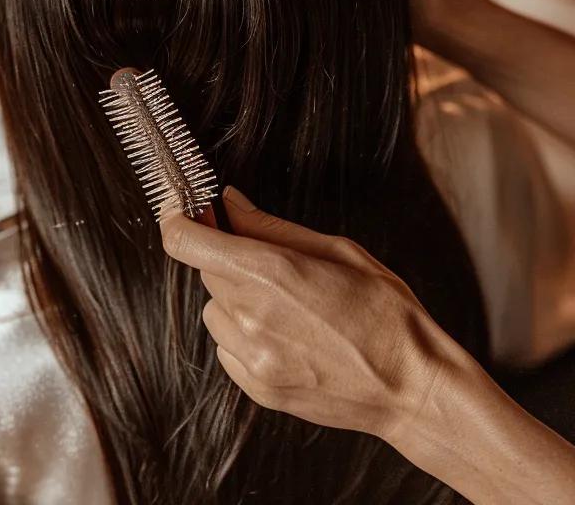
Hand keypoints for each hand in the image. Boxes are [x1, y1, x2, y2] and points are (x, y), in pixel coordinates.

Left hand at [161, 186, 465, 444]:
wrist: (413, 387)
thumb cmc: (385, 313)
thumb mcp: (335, 250)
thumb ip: (269, 225)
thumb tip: (228, 203)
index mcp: (268, 272)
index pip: (184, 241)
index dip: (177, 220)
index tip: (183, 211)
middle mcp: (250, 315)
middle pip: (205, 271)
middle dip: (227, 259)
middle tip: (271, 265)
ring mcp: (251, 357)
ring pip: (213, 310)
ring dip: (234, 300)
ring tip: (287, 307)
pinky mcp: (256, 388)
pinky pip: (227, 346)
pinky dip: (244, 335)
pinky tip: (287, 336)